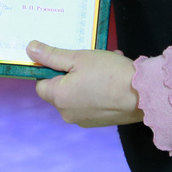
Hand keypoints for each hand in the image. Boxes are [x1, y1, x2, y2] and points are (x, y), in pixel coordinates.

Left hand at [27, 40, 144, 127]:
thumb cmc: (108, 73)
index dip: (50, 70)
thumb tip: (29, 49)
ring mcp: (84, 120)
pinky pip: (91, 102)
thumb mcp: (78, 57)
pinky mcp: (99, 122)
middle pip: (60, 90)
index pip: (41, 84)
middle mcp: (67, 114)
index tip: (66, 60)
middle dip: (72, 74)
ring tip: (106, 65)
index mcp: (58, 98)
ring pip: (78, 95)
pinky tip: (113, 79)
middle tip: (89, 60)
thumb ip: (52, 55)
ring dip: (86, 81)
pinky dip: (97, 91)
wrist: (142, 95)